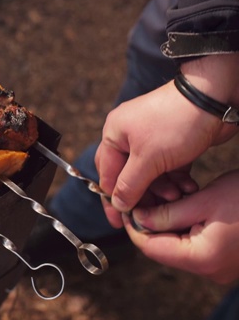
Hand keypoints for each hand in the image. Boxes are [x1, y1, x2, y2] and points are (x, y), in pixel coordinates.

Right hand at [96, 54, 238, 214]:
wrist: (214, 97)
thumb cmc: (175, 122)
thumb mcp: (148, 159)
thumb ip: (129, 185)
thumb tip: (118, 204)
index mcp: (114, 134)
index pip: (107, 174)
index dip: (113, 199)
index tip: (119, 221)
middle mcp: (129, 135)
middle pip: (128, 175)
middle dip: (141, 195)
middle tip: (150, 213)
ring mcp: (152, 138)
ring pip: (150, 174)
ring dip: (162, 189)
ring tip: (176, 196)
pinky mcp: (172, 142)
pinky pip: (167, 168)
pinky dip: (175, 180)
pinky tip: (187, 188)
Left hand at [124, 170, 238, 283]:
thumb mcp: (204, 199)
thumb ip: (167, 213)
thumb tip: (138, 218)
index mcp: (201, 258)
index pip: (150, 247)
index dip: (133, 226)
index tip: (126, 205)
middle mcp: (209, 269)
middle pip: (163, 247)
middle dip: (151, 221)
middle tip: (144, 196)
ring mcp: (219, 266)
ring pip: (178, 244)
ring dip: (168, 221)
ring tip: (166, 194)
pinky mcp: (226, 258)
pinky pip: (195, 243)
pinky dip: (186, 224)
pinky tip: (186, 201)